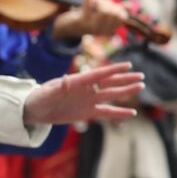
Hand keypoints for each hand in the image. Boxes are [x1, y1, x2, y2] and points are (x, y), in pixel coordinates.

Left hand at [22, 61, 142, 126]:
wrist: (35, 111)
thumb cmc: (39, 98)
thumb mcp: (47, 93)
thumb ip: (59, 88)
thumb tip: (66, 79)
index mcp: (77, 81)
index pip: (98, 74)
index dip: (113, 69)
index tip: (128, 65)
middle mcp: (86, 89)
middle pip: (109, 83)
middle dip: (124, 79)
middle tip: (141, 76)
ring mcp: (88, 100)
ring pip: (111, 95)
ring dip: (125, 92)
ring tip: (140, 87)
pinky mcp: (87, 112)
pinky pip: (106, 112)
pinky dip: (118, 113)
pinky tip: (131, 113)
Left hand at [52, 0, 127, 40]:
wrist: (66, 28)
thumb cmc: (88, 19)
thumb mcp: (104, 16)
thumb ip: (117, 11)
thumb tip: (130, 5)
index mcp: (109, 31)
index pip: (122, 16)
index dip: (118, 9)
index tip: (109, 7)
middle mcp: (101, 31)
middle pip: (113, 11)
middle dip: (108, 3)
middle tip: (99, 3)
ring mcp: (91, 25)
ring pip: (104, 7)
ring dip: (100, 0)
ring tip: (94, 2)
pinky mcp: (81, 19)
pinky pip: (87, 4)